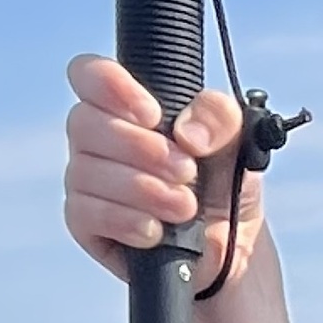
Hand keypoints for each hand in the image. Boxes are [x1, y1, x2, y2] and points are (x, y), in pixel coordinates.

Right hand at [63, 57, 266, 293]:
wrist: (232, 247)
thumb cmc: (224, 184)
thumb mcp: (238, 143)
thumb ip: (221, 118)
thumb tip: (188, 133)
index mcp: (127, 106)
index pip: (88, 75)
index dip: (110, 86)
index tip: (153, 114)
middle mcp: (99, 138)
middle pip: (84, 123)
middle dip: (140, 148)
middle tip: (187, 172)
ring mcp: (87, 180)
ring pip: (86, 171)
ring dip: (142, 189)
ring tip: (186, 207)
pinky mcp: (86, 224)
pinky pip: (85, 213)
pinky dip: (125, 220)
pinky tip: (155, 231)